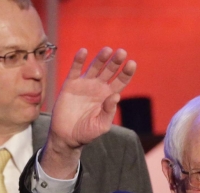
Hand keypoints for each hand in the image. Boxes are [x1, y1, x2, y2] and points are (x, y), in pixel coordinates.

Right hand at [41, 47, 135, 178]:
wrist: (67, 135)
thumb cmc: (87, 132)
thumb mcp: (102, 125)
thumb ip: (109, 111)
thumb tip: (116, 96)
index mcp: (109, 97)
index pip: (120, 82)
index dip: (126, 73)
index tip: (132, 63)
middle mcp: (98, 88)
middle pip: (109, 71)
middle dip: (116, 62)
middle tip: (122, 52)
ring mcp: (85, 85)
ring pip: (94, 67)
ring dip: (101, 58)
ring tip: (108, 50)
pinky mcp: (70, 84)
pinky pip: (75, 69)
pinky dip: (79, 60)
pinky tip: (84, 51)